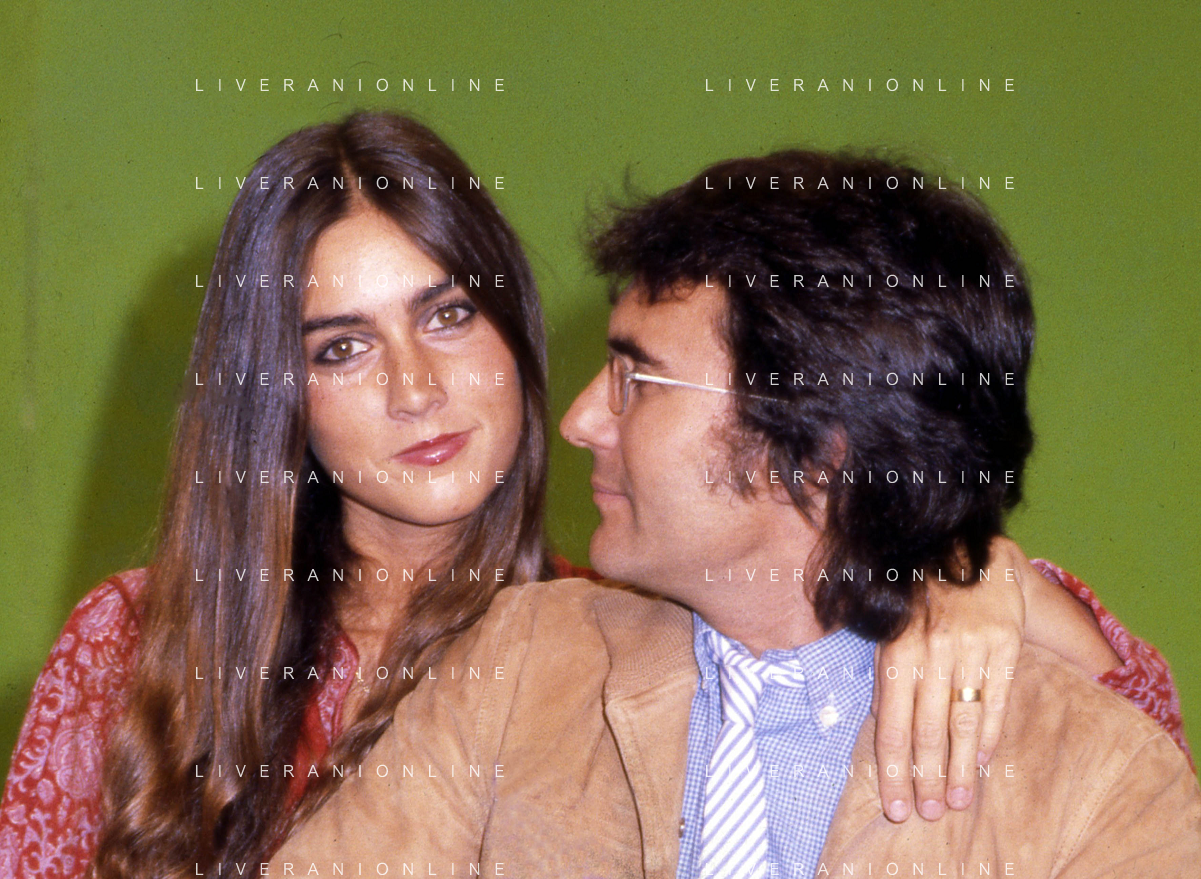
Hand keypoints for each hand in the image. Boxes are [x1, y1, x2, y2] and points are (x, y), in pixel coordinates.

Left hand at [872, 536, 1026, 821]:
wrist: (963, 551)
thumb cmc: (917, 599)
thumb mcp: (889, 631)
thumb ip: (887, 679)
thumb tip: (886, 734)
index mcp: (896, 651)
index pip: (893, 726)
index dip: (894, 771)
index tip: (896, 807)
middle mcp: (931, 652)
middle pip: (928, 731)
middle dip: (926, 779)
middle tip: (926, 814)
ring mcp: (970, 648)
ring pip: (963, 721)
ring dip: (958, 768)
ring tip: (955, 802)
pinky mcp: (1003, 644)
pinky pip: (996, 698)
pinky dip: (989, 734)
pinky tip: (980, 761)